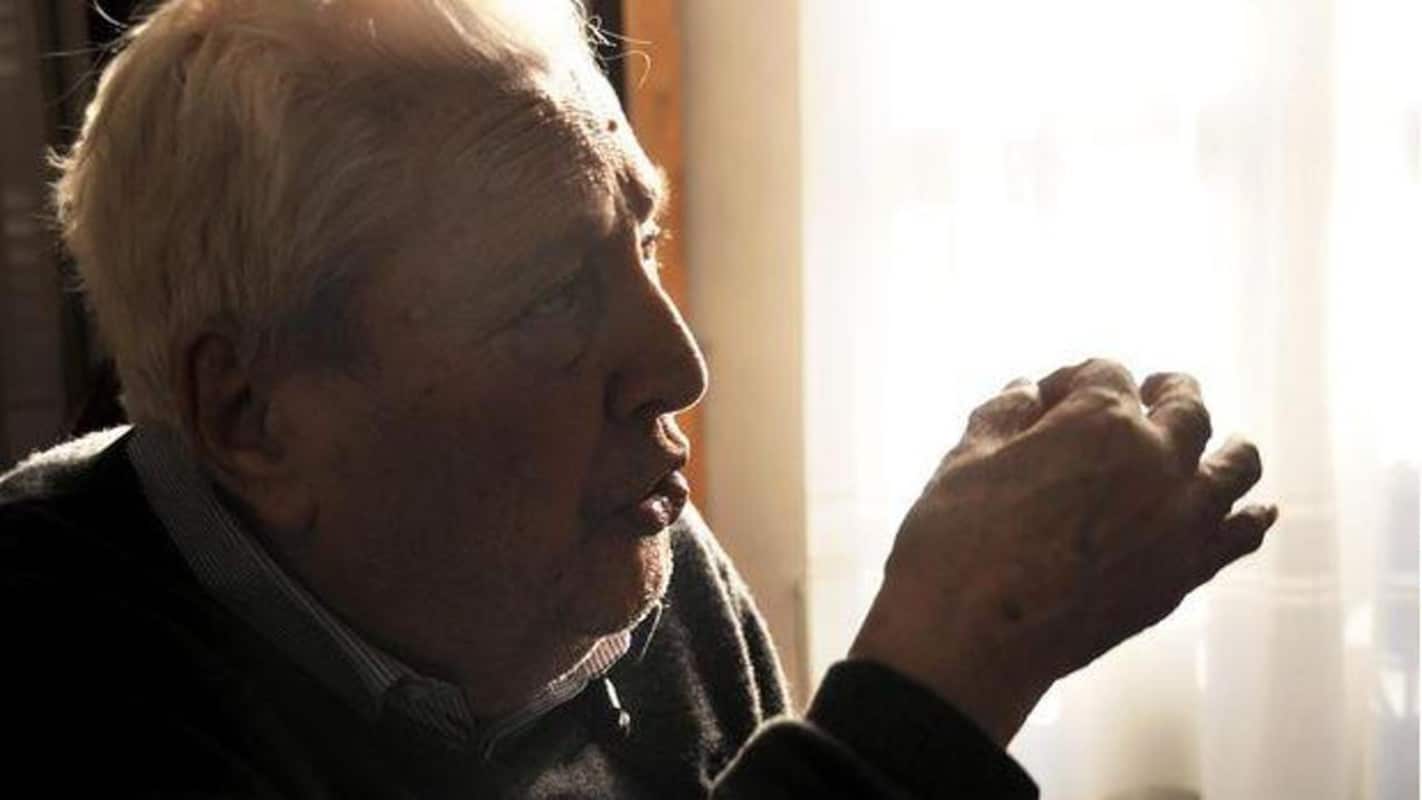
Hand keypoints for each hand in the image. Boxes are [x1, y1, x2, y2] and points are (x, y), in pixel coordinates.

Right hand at [848, 358, 1277, 745]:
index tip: (1049, 399)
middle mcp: (1158, 459)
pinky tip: (1256, 512)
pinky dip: (1250, 518)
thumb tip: (1026, 391)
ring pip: (1237, 464)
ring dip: (1226, 446)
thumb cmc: (958, 541)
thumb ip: (1005, 414)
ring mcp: (1181, 519)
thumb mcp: (966, 458)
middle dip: (1166, 392)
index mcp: (1101, 419)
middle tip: (1153, 393)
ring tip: (1222, 443)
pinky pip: (1240, 536)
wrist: (975, 638)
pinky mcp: (1186, 572)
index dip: (1075, 379)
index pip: (1105, 372)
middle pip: (1186, 406)